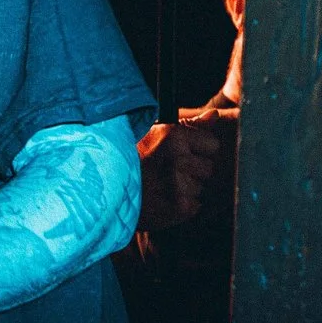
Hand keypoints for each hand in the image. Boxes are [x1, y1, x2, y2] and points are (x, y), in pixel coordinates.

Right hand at [136, 110, 232, 230]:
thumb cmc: (131, 158)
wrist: (107, 188)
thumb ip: (189, 126)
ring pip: (200, 188)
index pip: (213, 144)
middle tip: (169, 171)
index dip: (199, 150)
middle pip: (209, 168)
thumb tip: (214, 115)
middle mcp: (178, 159)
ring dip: (187, 189)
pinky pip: (195, 206)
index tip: (183, 154)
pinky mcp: (179, 207)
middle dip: (194, 171)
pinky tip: (164, 199)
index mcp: (173, 137)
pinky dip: (183, 206)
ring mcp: (179, 185)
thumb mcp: (155, 134)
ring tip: (162, 186)